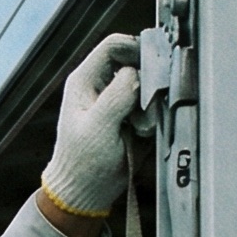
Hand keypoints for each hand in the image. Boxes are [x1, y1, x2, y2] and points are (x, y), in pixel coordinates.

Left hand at [40, 35, 141, 220]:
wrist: (85, 190)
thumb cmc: (82, 162)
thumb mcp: (98, 127)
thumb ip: (118, 97)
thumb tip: (137, 75)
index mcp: (84, 80)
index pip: (114, 45)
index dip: (136, 50)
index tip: (154, 66)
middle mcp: (100, 85)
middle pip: (135, 62)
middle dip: (148, 81)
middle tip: (148, 104)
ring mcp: (116, 100)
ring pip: (147, 84)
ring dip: (151, 102)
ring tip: (139, 126)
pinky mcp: (129, 116)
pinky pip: (151, 105)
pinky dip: (153, 116)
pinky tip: (143, 133)